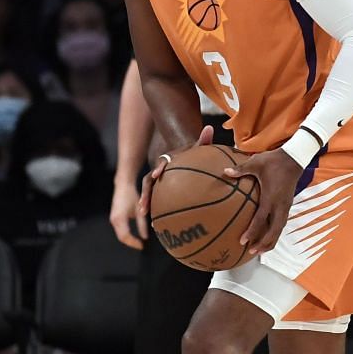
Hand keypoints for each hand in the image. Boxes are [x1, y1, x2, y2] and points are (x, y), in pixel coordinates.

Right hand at [110, 172, 147, 249]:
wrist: (122, 185)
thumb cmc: (131, 196)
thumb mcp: (139, 211)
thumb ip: (142, 225)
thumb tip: (145, 237)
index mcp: (120, 219)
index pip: (126, 236)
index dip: (134, 243)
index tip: (142, 246)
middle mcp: (114, 221)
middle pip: (121, 238)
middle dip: (130, 243)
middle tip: (140, 246)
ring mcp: (113, 219)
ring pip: (119, 235)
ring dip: (128, 240)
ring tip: (137, 242)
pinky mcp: (114, 218)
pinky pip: (119, 230)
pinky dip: (125, 235)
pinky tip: (132, 235)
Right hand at [132, 126, 213, 248]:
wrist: (185, 156)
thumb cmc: (193, 153)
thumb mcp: (198, 146)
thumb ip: (203, 139)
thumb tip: (210, 127)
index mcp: (167, 161)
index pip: (160, 163)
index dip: (158, 168)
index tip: (156, 174)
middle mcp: (159, 171)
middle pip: (148, 182)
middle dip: (145, 194)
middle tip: (142, 206)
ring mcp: (158, 182)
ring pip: (149, 193)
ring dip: (146, 203)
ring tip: (145, 216)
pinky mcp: (160, 190)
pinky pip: (156, 200)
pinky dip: (156, 211)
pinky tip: (157, 226)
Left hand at [226, 146, 303, 257]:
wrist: (294, 159)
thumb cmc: (273, 161)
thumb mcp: (256, 163)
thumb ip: (241, 169)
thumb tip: (225, 171)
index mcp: (271, 197)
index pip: (261, 219)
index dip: (252, 232)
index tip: (243, 241)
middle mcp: (280, 205)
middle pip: (274, 231)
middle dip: (264, 243)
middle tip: (251, 251)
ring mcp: (285, 206)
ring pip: (279, 229)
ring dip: (270, 241)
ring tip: (259, 250)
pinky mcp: (288, 205)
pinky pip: (281, 224)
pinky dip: (275, 233)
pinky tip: (267, 237)